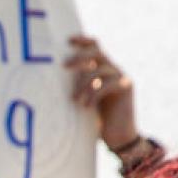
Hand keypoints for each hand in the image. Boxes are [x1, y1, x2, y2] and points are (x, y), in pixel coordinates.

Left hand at [64, 34, 137, 151]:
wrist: (119, 137)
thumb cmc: (96, 120)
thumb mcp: (82, 100)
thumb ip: (76, 87)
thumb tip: (51, 81)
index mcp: (101, 69)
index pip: (94, 47)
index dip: (83, 41)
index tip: (68, 40)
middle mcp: (112, 69)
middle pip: (97, 52)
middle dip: (80, 57)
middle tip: (64, 66)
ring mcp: (121, 77)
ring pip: (100, 69)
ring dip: (84, 84)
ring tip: (75, 100)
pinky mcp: (126, 87)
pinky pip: (108, 83)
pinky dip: (94, 94)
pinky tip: (86, 106)